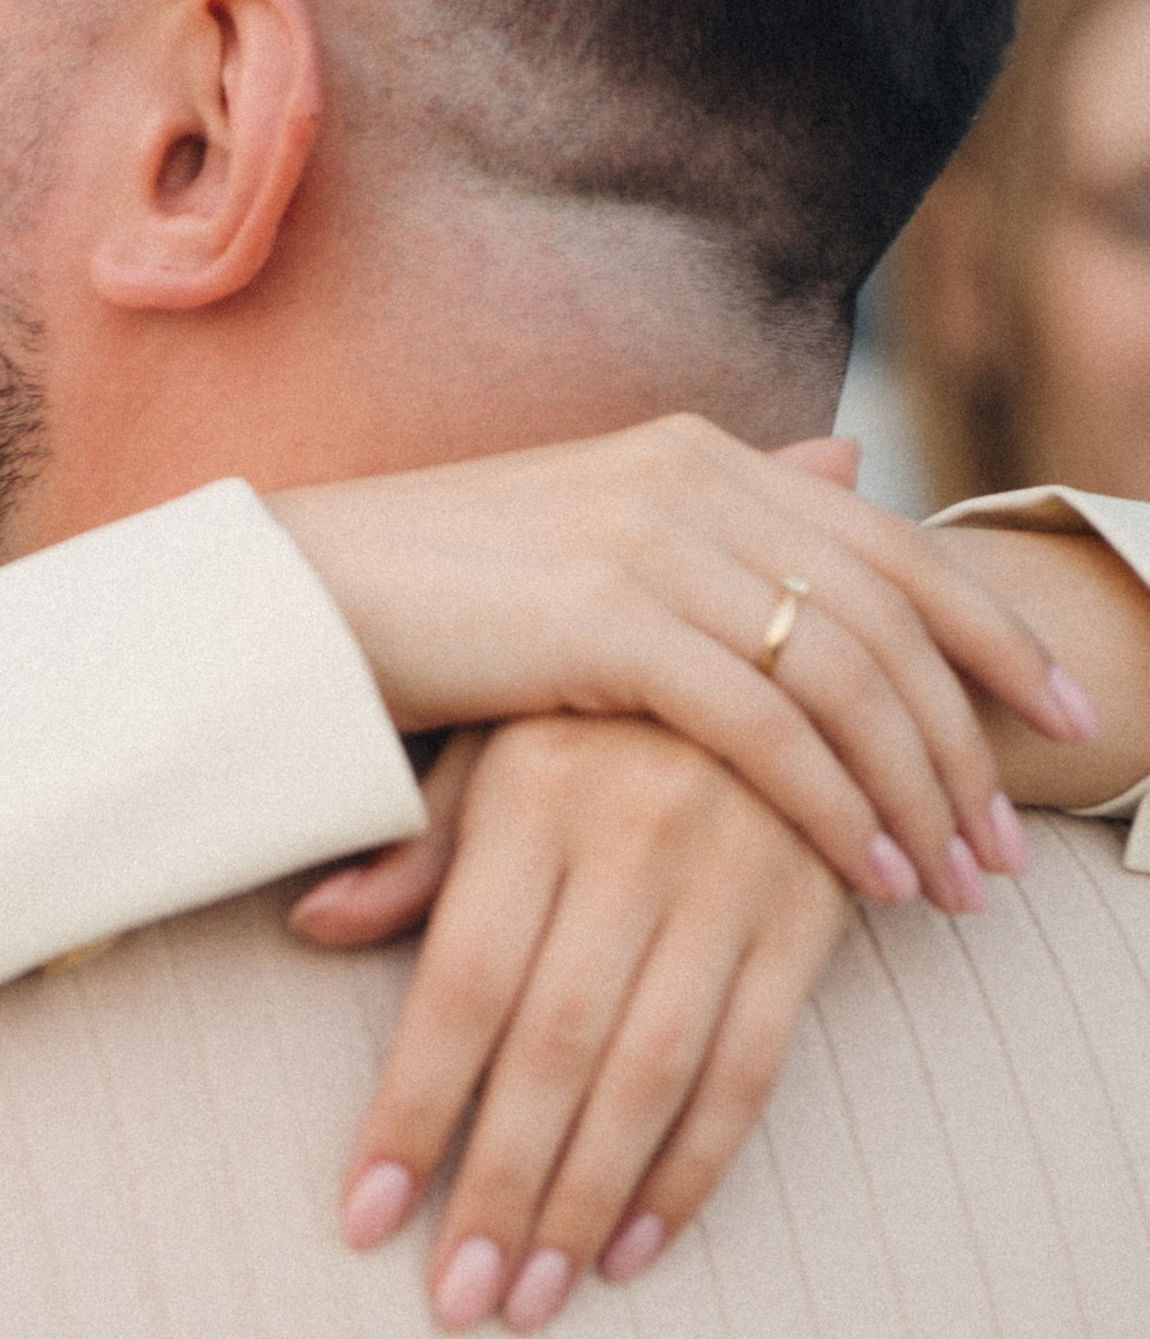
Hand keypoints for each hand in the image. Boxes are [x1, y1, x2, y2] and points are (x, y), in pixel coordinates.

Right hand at [270, 417, 1098, 911]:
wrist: (278, 612)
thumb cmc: (416, 606)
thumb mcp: (588, 547)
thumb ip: (722, 519)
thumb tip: (842, 467)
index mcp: (697, 455)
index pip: (888, 543)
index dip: (987, 631)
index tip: (1060, 712)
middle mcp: (692, 479)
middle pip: (891, 612)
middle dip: (971, 733)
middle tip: (1010, 840)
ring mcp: (651, 543)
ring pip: (845, 672)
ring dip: (916, 787)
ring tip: (955, 883)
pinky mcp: (606, 622)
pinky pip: (767, 727)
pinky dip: (835, 806)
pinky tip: (871, 876)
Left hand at [298, 716, 848, 1330]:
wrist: (783, 641)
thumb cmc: (592, 715)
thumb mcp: (492, 747)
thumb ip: (415, 848)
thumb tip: (310, 923)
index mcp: (537, 802)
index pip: (463, 985)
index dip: (414, 1110)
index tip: (365, 1220)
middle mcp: (638, 843)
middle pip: (556, 1048)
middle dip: (501, 1188)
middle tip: (455, 1302)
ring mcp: (734, 884)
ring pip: (655, 1074)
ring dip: (588, 1203)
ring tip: (531, 1301)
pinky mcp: (807, 922)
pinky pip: (752, 1068)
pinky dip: (693, 1170)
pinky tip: (633, 1250)